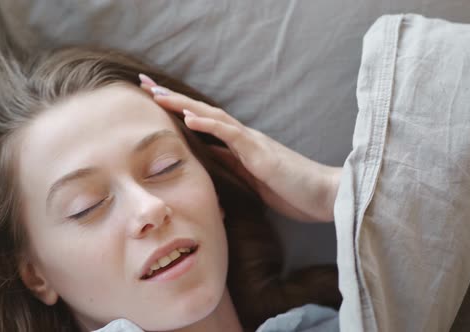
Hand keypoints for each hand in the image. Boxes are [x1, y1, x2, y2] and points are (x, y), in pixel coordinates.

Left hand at [139, 77, 340, 221]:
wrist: (325, 196)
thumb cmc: (293, 191)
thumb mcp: (253, 182)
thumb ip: (232, 169)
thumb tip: (209, 161)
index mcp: (241, 147)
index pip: (204, 125)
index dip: (178, 112)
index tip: (154, 103)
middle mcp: (244, 139)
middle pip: (202, 113)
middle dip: (172, 100)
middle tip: (145, 85)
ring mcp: (252, 143)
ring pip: (212, 117)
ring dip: (183, 105)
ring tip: (157, 94)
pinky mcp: (260, 153)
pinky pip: (231, 135)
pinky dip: (209, 125)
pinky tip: (189, 117)